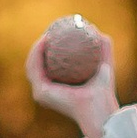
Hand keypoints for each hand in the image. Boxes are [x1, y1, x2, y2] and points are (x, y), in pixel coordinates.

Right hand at [26, 23, 120, 137]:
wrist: (102, 109)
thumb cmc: (104, 91)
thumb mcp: (104, 63)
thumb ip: (103, 46)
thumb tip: (93, 28)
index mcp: (56, 87)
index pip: (47, 64)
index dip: (48, 46)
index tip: (56, 32)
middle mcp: (46, 91)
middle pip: (37, 63)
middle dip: (40, 45)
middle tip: (51, 30)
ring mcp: (40, 93)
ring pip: (32, 63)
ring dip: (36, 46)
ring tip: (48, 33)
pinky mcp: (40, 93)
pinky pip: (34, 67)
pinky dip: (36, 52)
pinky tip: (45, 40)